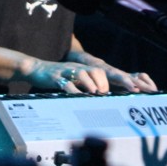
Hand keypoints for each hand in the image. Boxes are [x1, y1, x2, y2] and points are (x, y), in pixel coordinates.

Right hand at [38, 62, 156, 93]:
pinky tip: (76, 96)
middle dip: (105, 82)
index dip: (118, 79)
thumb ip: (87, 86)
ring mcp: (67, 71)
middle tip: (109, 94)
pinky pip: (65, 82)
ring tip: (96, 93)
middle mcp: (78, 68)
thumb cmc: (57, 77)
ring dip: (90, 83)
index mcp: (85, 69)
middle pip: (96, 70)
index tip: (131, 89)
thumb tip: (103, 97)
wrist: (36, 68)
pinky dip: (71, 89)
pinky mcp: (55, 76)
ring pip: (82, 73)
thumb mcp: (74, 81)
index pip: (104, 72)